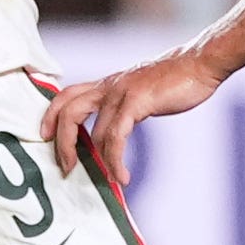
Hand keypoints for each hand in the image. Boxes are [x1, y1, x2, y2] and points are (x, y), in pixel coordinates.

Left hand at [40, 49, 219, 188]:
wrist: (200, 63)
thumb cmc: (176, 78)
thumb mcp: (142, 90)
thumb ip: (125, 105)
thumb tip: (117, 129)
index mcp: (108, 83)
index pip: (67, 94)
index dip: (51, 114)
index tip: (45, 135)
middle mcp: (109, 85)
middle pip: (69, 110)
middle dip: (62, 142)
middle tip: (65, 167)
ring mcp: (122, 92)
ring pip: (93, 130)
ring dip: (96, 162)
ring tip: (106, 181)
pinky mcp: (137, 101)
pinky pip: (116, 137)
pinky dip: (115, 160)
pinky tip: (123, 176)